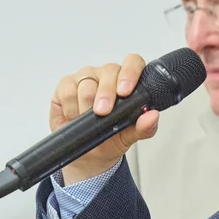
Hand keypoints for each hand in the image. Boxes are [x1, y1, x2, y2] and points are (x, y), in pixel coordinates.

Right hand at [50, 55, 160, 184]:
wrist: (87, 156)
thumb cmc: (109, 140)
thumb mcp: (129, 137)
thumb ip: (144, 127)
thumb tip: (153, 116)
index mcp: (126, 82)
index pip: (133, 63)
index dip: (130, 73)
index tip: (125, 92)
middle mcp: (107, 76)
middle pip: (108, 72)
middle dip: (106, 95)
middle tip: (103, 112)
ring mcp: (86, 78)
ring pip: (86, 85)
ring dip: (86, 108)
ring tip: (87, 120)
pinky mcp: (66, 85)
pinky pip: (68, 91)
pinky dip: (71, 108)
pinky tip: (74, 116)